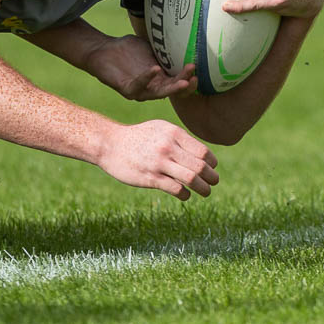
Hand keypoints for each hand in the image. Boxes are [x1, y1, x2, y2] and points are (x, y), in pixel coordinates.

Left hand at [85, 34, 197, 99]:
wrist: (103, 50)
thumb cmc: (127, 49)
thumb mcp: (151, 47)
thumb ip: (165, 48)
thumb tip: (184, 36)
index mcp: (160, 79)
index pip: (178, 83)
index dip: (189, 79)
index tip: (199, 70)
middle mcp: (152, 88)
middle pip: (172, 90)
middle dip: (185, 86)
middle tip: (195, 78)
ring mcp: (140, 90)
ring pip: (158, 93)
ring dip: (172, 88)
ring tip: (184, 82)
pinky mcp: (126, 89)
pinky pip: (138, 86)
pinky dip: (147, 78)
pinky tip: (155, 69)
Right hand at [96, 120, 218, 199]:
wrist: (110, 144)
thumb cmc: (137, 137)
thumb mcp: (159, 128)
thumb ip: (179, 138)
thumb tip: (201, 153)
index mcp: (173, 134)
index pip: (203, 152)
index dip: (211, 162)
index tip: (211, 168)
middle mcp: (168, 147)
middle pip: (201, 166)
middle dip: (212, 177)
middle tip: (213, 182)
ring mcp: (159, 163)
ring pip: (192, 179)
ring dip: (203, 188)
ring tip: (206, 192)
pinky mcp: (150, 178)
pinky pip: (176, 189)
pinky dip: (185, 195)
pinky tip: (185, 195)